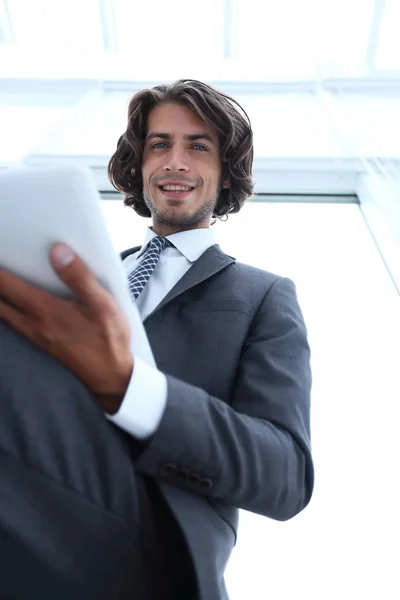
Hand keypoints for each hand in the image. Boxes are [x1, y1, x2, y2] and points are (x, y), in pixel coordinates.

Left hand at [0, 243, 132, 413]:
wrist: (111, 377)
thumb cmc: (109, 340)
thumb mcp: (102, 305)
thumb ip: (79, 277)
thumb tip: (57, 251)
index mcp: (45, 311)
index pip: (8, 285)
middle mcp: (33, 323)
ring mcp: (35, 335)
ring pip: (3, 313)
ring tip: (2, 283)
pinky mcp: (41, 342)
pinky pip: (13, 322)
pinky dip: (6, 309)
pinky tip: (13, 303)